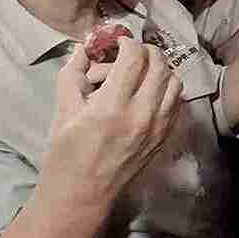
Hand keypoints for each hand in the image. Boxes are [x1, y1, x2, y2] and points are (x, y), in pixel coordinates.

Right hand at [37, 40, 183, 215]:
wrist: (82, 194)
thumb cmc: (66, 154)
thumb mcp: (62, 112)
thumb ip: (73, 75)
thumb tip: (84, 48)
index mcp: (111, 107)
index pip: (134, 58)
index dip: (128, 43)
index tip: (118, 42)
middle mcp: (141, 115)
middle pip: (160, 65)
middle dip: (146, 51)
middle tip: (130, 54)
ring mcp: (158, 127)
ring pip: (174, 81)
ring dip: (159, 70)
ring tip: (139, 73)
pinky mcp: (164, 136)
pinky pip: (176, 102)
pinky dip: (166, 89)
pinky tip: (146, 93)